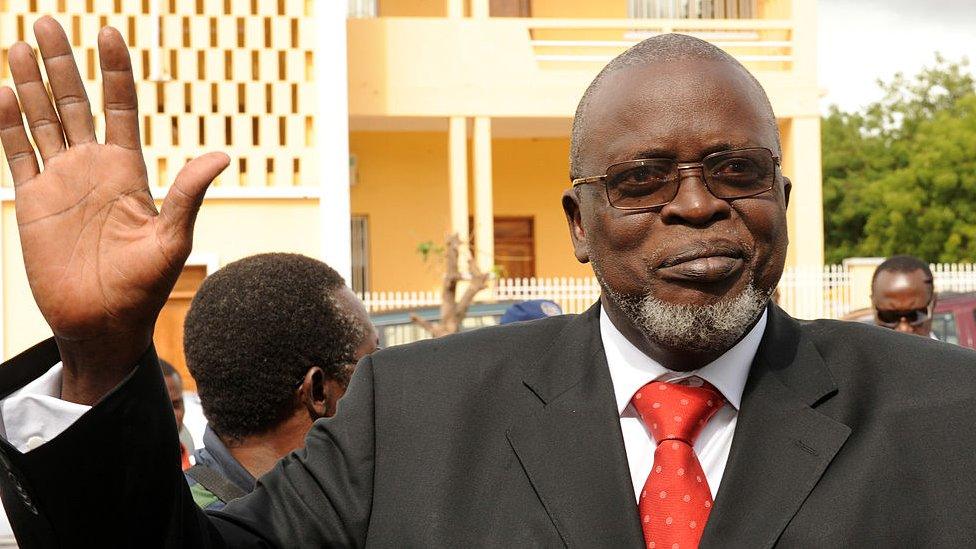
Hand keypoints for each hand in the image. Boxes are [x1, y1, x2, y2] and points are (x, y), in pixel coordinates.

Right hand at [0, 17, 227, 402]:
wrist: (102, 324)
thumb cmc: (144, 287)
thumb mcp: (171, 239)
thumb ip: (187, 194)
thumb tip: (223, 155)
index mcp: (128, 171)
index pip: (120, 106)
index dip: (114, 70)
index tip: (108, 31)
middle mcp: (92, 168)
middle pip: (73, 102)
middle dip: (62, 63)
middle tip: (46, 20)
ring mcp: (60, 182)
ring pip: (41, 120)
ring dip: (30, 82)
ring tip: (20, 41)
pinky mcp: (32, 202)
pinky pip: (16, 154)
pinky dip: (7, 124)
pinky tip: (2, 91)